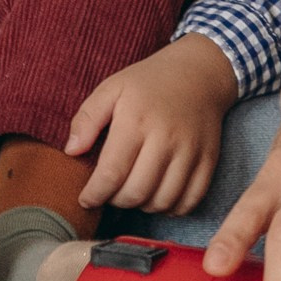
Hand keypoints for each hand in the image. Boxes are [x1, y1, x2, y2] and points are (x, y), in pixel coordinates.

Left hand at [68, 34, 238, 213]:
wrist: (198, 73)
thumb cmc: (148, 82)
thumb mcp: (111, 88)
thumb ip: (87, 119)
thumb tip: (71, 151)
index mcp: (136, 120)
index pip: (111, 174)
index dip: (94, 194)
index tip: (86, 199)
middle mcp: (166, 138)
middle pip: (136, 193)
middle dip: (116, 201)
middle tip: (109, 193)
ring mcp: (191, 151)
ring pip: (162, 201)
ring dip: (142, 206)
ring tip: (133, 192)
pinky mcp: (209, 160)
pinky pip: (189, 201)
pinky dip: (171, 208)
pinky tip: (158, 195)